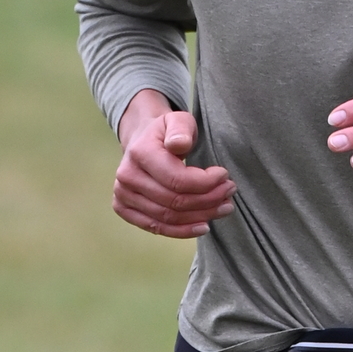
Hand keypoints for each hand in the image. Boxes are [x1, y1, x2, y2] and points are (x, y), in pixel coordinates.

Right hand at [113, 90, 234, 239]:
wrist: (141, 141)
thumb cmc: (165, 132)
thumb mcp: (177, 120)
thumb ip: (181, 128)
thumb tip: (179, 144)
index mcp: (140, 153)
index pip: (177, 179)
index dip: (205, 183)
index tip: (225, 176)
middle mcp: (127, 177)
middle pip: (174, 201)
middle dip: (208, 200)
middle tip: (229, 192)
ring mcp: (123, 195)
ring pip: (168, 217)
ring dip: (201, 216)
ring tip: (223, 208)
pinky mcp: (124, 209)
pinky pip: (157, 227)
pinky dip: (182, 231)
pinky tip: (203, 226)